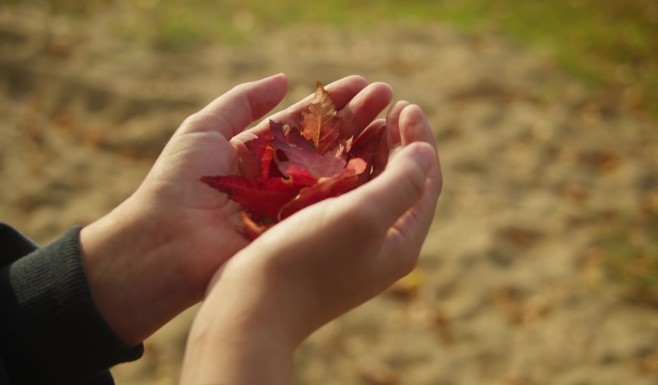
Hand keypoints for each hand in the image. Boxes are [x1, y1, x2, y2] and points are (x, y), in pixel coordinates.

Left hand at [78, 74, 393, 345]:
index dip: (334, 102)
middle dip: (358, 118)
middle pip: (328, 143)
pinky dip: (358, 185)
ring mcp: (293, 205)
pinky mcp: (299, 231)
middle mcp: (282, 177)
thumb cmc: (179, 183)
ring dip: (365, 147)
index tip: (364, 83)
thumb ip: (242, 101)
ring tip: (393, 123)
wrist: (167, 244)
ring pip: (337, 172)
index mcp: (261, 151)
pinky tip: (383, 163)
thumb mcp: (204, 129)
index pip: (306, 121)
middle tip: (389, 96)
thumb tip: (282, 78)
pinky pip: (333, 205)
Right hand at [181, 100, 441, 383]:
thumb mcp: (363, 215)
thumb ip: (402, 181)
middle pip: (402, 184)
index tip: (406, 105)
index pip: (426, 182)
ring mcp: (352, 247)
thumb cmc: (307, 260)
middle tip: (390, 106)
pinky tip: (331, 152)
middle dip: (399, 143)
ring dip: (373, 152)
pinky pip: (344, 198)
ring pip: (372, 189)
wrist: (251, 309)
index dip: (421, 140)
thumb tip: (427, 151)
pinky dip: (345, 170)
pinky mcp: (322, 245)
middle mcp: (382, 246)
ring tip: (367, 120)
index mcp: (401, 242)